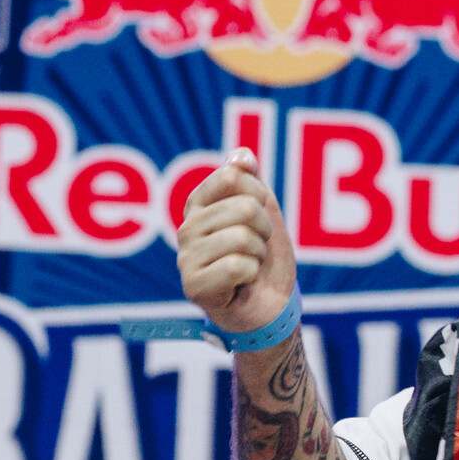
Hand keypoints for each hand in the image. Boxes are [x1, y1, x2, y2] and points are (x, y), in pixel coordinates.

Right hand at [178, 149, 294, 339]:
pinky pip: (238, 266)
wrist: (272, 304)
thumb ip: (250, 180)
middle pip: (245, 208)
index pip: (231, 176)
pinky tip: (242, 283)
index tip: (259, 215)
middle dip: (264, 230)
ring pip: (243, 237)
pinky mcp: (193, 286)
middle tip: (256, 248)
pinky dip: (253, 274)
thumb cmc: (264, 257)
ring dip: (259, 254)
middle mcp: (186, 228)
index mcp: (199, 205)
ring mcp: (186, 257)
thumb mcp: (263, 211)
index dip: (259, 195)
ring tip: (249, 266)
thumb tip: (242, 155)